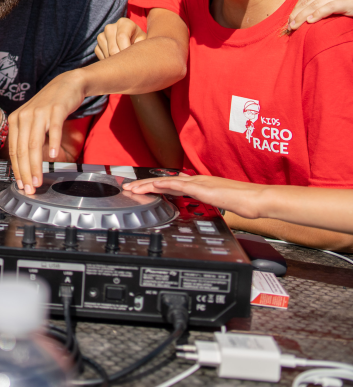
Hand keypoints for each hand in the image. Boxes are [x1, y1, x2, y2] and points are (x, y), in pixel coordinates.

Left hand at [7, 71, 85, 193]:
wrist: (66, 84)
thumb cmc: (49, 106)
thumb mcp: (33, 121)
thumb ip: (27, 139)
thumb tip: (25, 164)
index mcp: (15, 120)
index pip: (14, 150)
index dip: (17, 169)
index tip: (22, 184)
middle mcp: (24, 116)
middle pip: (22, 149)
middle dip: (25, 172)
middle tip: (30, 188)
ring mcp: (39, 113)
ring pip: (34, 144)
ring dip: (36, 165)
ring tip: (38, 180)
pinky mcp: (55, 110)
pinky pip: (52, 129)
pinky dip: (52, 144)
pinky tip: (53, 156)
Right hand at [95, 18, 145, 60]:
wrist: (130, 39)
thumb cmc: (138, 40)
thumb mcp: (143, 41)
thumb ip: (138, 45)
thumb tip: (130, 56)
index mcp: (124, 23)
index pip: (121, 37)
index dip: (126, 50)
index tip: (132, 59)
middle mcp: (110, 27)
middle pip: (113, 48)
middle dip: (121, 58)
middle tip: (130, 63)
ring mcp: (101, 36)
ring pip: (107, 54)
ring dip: (116, 60)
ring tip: (124, 60)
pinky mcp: (97, 45)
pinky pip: (101, 56)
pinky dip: (109, 61)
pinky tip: (117, 59)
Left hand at [123, 174, 263, 218]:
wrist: (257, 199)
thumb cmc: (244, 202)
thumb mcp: (220, 203)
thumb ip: (209, 202)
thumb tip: (205, 205)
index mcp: (200, 185)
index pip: (173, 184)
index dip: (155, 186)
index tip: (143, 189)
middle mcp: (197, 181)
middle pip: (164, 181)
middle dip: (145, 185)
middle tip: (129, 188)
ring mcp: (199, 183)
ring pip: (166, 182)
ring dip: (147, 185)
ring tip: (132, 188)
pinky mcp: (202, 188)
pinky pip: (178, 186)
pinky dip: (163, 186)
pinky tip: (152, 187)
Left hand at [287, 0, 352, 30]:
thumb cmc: (350, 0)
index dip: (295, 9)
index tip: (288, 20)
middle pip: (308, 1)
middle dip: (296, 14)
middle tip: (289, 26)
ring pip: (314, 5)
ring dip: (302, 17)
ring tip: (295, 26)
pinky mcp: (345, 0)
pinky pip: (327, 8)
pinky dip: (317, 15)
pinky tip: (310, 21)